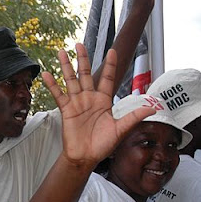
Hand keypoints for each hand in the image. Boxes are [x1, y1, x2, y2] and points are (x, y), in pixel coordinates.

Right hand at [44, 44, 154, 170]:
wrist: (86, 157)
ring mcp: (77, 103)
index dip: (109, 65)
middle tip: (79, 44)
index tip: (112, 51)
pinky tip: (47, 74)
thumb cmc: (103, 145)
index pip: (107, 78)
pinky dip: (52, 85)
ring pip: (71, 80)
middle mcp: (89, 99)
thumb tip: (154, 107)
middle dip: (82, 59)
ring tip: (61, 52)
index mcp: (103, 101)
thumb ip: (134, 116)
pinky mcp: (66, 110)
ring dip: (66, 66)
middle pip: (85, 74)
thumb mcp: (121, 129)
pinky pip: (59, 95)